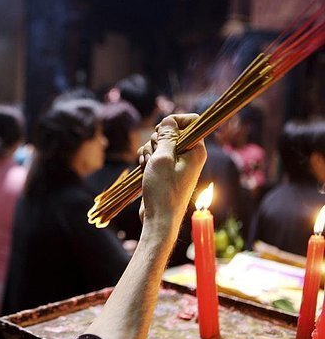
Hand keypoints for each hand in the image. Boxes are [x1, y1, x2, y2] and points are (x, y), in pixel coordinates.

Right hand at [137, 114, 205, 232]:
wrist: (158, 218)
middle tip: (154, 154)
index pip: (192, 121)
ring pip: (160, 143)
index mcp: (196, 150)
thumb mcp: (162, 158)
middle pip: (171, 131)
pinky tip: (143, 167)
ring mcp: (176, 163)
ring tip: (147, 164)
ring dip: (149, 150)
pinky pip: (155, 155)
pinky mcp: (165, 170)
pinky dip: (146, 158)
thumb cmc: (163, 190)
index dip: (175, 121)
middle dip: (157, 138)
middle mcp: (189, 155)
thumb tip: (170, 121)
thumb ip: (167, 137)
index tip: (162, 129)